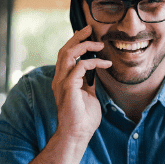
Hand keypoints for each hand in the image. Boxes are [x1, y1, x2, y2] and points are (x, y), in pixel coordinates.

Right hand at [53, 26, 111, 141]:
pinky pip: (79, 67)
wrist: (78, 134)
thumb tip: (94, 72)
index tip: (88, 35)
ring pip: (68, 54)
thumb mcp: (88, 95)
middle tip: (90, 29)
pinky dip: (93, 62)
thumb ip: (88, 82)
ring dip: (84, 46)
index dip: (75, 42)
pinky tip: (105, 64)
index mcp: (63, 80)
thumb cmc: (83, 118)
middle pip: (64, 50)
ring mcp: (62, 82)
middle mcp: (59, 79)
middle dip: (77, 37)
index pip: (66, 55)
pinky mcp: (68, 87)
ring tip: (98, 44)